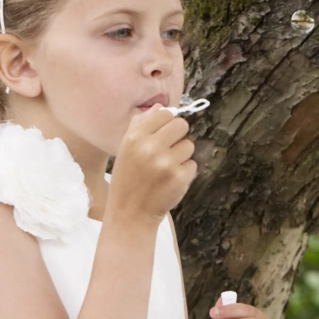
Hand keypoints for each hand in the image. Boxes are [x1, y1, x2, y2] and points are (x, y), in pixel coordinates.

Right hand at [109, 107, 195, 223]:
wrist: (130, 213)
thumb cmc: (129, 179)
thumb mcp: (126, 148)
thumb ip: (141, 125)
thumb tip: (161, 106)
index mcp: (135, 137)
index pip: (165, 114)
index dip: (167, 124)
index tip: (162, 135)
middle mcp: (150, 147)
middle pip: (182, 125)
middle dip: (178, 137)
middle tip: (167, 151)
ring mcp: (167, 163)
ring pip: (189, 145)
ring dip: (181, 156)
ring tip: (165, 168)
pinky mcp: (180, 177)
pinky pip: (193, 164)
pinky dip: (185, 172)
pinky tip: (170, 180)